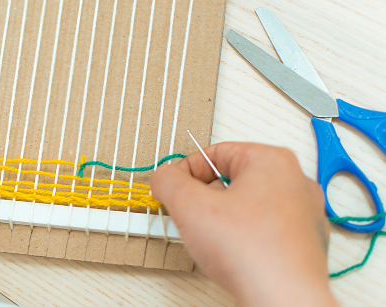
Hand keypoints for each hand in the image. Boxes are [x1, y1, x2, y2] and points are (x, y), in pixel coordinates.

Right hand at [151, 143, 337, 306]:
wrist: (282, 298)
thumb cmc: (251, 253)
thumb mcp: (189, 206)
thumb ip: (168, 181)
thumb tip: (163, 177)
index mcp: (271, 160)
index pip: (216, 153)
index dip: (186, 171)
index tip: (172, 189)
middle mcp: (295, 181)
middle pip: (232, 178)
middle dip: (205, 197)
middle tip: (190, 216)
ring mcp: (304, 212)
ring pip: (248, 204)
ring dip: (223, 218)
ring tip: (213, 240)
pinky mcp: (304, 241)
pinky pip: (264, 228)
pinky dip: (244, 237)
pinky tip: (233, 254)